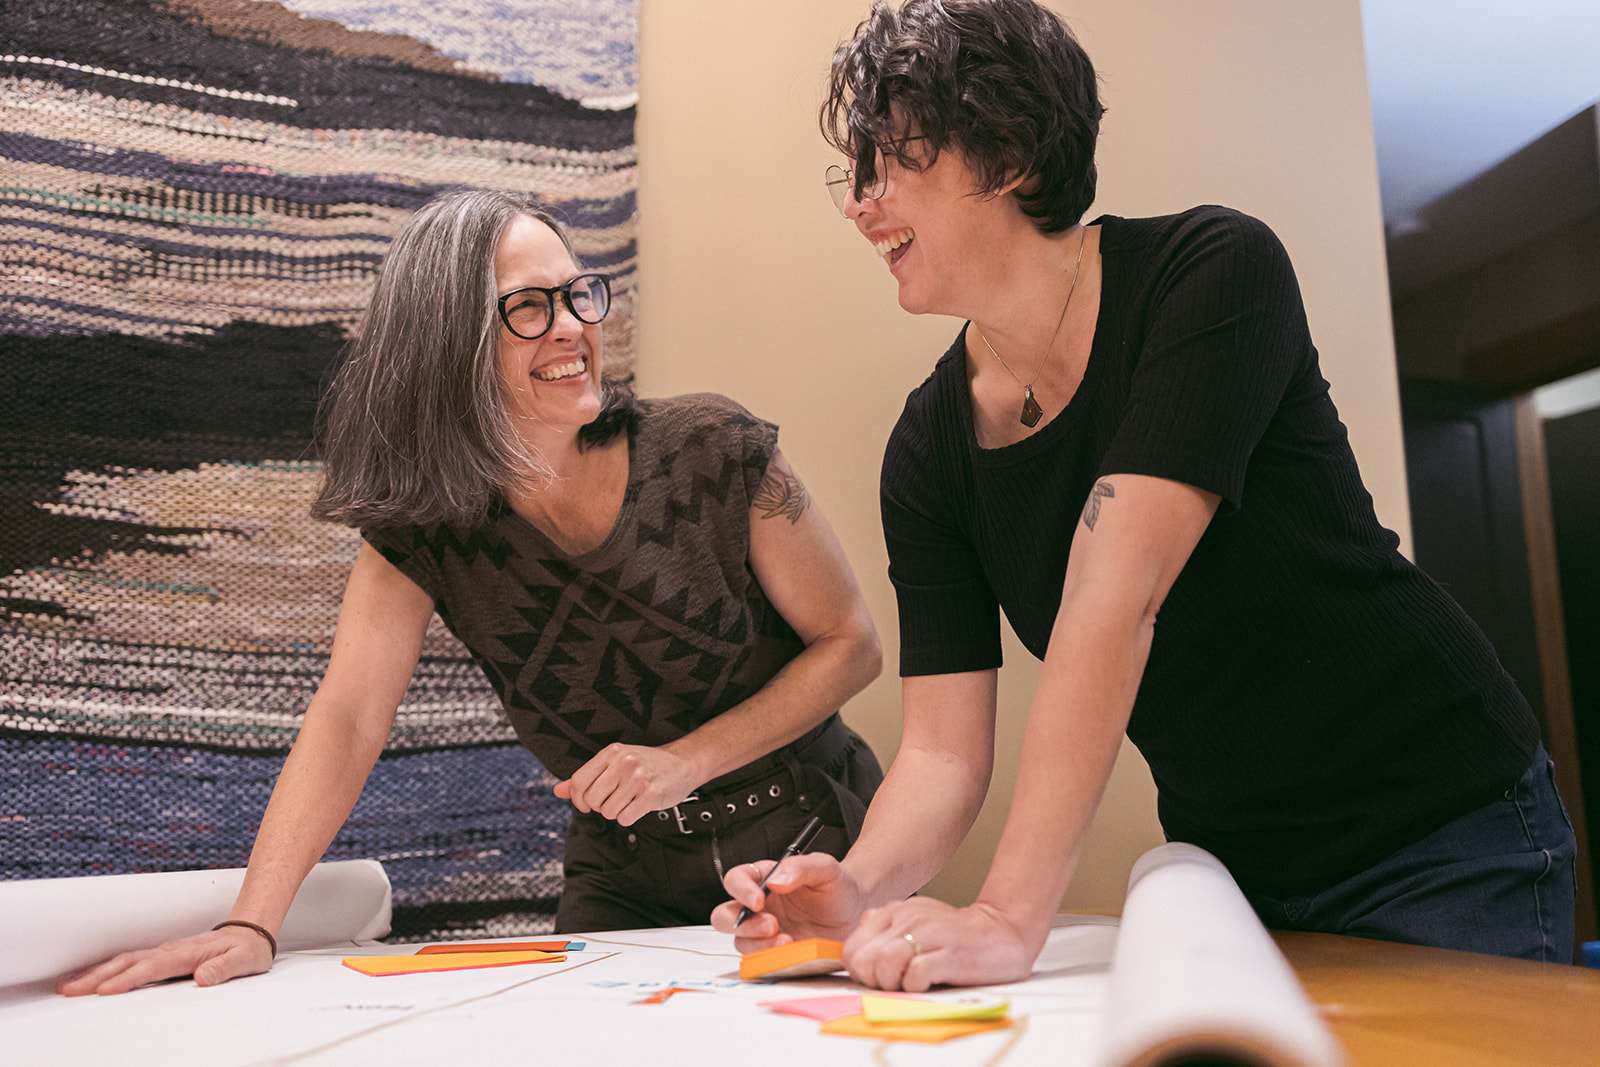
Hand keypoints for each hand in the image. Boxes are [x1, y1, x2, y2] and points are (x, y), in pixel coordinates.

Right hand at [56, 925, 273, 995]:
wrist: (250, 933)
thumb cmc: (247, 949)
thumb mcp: (245, 960)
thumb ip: (225, 968)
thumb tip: (203, 977)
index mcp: (187, 953)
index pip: (152, 968)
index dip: (128, 979)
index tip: (105, 992)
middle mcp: (171, 950)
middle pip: (128, 962)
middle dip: (98, 976)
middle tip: (70, 991)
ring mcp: (165, 952)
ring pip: (125, 960)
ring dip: (96, 972)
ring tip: (69, 986)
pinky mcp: (163, 956)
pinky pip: (130, 961)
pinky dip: (107, 968)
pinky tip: (92, 977)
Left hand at [553, 743, 699, 825]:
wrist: (682, 763)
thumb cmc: (645, 764)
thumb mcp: (614, 763)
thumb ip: (586, 777)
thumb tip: (557, 791)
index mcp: (611, 752)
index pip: (579, 782)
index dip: (578, 800)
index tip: (587, 804)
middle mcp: (623, 762)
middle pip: (592, 800)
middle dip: (600, 806)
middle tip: (615, 799)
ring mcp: (638, 778)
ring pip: (608, 812)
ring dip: (616, 812)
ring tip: (629, 800)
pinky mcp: (651, 795)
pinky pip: (625, 819)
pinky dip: (629, 818)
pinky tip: (639, 806)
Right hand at [710, 852, 866, 951]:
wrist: (856, 914)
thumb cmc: (836, 888)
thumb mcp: (824, 868)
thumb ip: (799, 867)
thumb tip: (775, 880)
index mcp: (764, 880)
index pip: (736, 880)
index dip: (740, 890)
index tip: (759, 899)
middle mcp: (758, 908)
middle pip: (724, 916)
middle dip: (741, 924)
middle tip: (771, 925)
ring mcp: (764, 934)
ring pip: (740, 943)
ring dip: (759, 945)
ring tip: (787, 942)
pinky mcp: (775, 955)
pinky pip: (760, 962)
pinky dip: (772, 961)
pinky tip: (793, 953)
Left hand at [841, 898, 1039, 991]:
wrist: (1003, 931)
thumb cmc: (956, 935)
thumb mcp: (916, 920)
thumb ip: (886, 927)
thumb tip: (860, 940)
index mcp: (895, 911)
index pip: (852, 948)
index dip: (860, 972)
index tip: (878, 979)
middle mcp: (908, 918)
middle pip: (864, 959)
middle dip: (874, 980)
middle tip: (895, 984)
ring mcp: (929, 934)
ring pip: (885, 964)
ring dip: (893, 984)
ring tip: (911, 983)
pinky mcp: (950, 953)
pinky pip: (916, 976)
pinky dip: (917, 987)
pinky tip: (929, 983)